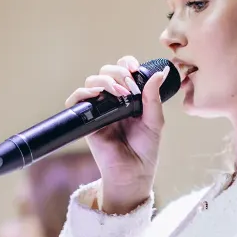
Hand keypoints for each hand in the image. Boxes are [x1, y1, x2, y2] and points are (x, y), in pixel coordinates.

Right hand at [66, 55, 168, 212]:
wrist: (134, 173)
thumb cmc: (145, 149)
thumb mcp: (155, 120)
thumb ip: (154, 97)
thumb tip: (161, 72)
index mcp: (129, 97)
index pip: (123, 70)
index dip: (126, 64)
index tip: (135, 68)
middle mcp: (112, 101)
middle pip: (106, 72)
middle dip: (118, 73)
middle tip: (129, 88)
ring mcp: (98, 110)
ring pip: (91, 82)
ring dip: (104, 81)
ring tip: (118, 93)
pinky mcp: (86, 121)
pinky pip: (76, 101)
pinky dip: (83, 93)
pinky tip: (96, 95)